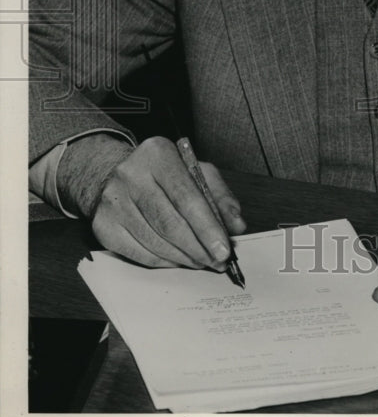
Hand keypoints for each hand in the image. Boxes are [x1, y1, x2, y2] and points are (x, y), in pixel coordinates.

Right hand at [57, 134, 246, 269]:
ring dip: (184, 258)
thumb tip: (236, 225)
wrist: (114, 175)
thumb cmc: (163, 174)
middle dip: (199, 248)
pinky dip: (164, 262)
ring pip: (156, 242)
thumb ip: (219, 196)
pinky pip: (140, 253)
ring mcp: (113, 202)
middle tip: (217, 262)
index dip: (207, 228)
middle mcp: (131, 175)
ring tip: (202, 262)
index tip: (224, 250)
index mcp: (158, 154)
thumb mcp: (196, 172)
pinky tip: (178, 260)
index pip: (187, 197)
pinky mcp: (103, 226)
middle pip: (170, 223)